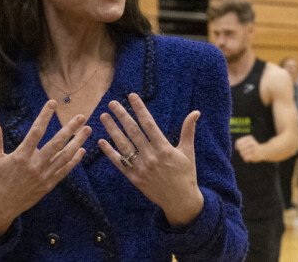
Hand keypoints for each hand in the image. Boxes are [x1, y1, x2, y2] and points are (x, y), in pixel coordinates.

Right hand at [0, 100, 91, 238]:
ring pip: (65, 156)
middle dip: (71, 129)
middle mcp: (35, 165)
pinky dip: (74, 160)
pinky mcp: (48, 185)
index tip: (52, 103)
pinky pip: (64, 170)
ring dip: (78, 142)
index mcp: (21, 156)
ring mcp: (43, 176)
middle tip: (82, 117)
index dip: (44, 116)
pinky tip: (82, 150)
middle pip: (57, 143)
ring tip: (87, 130)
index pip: (36, 131)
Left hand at [98, 93, 203, 226]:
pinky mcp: (134, 178)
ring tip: (103, 116)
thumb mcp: (188, 151)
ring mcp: (141, 168)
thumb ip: (188, 130)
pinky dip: (109, 152)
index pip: (148, 123)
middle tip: (112, 103)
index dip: (139, 109)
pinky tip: (101, 141)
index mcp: (164, 148)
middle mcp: (150, 157)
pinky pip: (119, 163)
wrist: (181, 201)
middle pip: (133, 132)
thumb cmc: (186, 174)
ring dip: (112, 130)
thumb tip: (196, 112)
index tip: (131, 96)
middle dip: (122, 115)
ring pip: (123, 145)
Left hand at [234, 135, 263, 162]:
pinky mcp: (254, 156)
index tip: (237, 147)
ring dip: (242, 155)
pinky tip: (248, 157)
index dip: (236, 146)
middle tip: (243, 151)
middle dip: (240, 150)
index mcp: (250, 138)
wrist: (264, 151)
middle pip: (239, 148)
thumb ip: (240, 142)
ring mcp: (253, 150)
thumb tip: (236, 147)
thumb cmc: (253, 146)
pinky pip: (245, 158)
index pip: (238, 142)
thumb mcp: (247, 141)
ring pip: (242, 153)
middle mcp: (252, 143)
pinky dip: (245, 158)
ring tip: (247, 154)